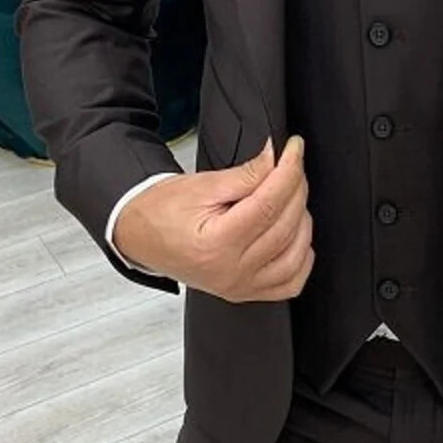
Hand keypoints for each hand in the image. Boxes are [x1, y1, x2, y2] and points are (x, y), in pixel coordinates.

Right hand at [114, 135, 314, 300]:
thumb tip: (275, 159)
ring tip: (291, 196)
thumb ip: (245, 174)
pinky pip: (290, 283)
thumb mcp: (201, 185)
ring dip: (302, 221)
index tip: (295, 149)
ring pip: (295, 256)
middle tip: (292, 165)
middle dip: (296, 189)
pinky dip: (302, 258)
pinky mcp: (245, 292)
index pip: (269, 204)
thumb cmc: (161, 212)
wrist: (139, 235)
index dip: (289, 171)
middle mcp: (231, 272)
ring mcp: (240, 286)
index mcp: (217, 244)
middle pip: (285, 227)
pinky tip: (297, 236)